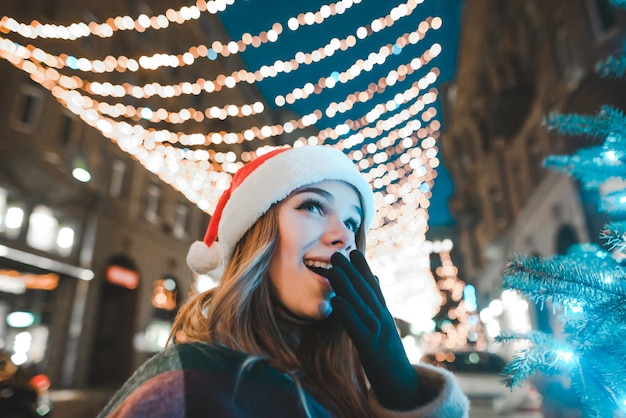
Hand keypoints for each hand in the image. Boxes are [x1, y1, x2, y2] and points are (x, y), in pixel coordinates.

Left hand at [325, 250, 422, 409]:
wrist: (402, 386)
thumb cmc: (389, 358)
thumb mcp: (384, 330)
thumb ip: (377, 307)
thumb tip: (375, 280)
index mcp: (384, 315)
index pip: (374, 288)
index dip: (363, 269)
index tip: (353, 252)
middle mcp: (383, 320)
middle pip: (366, 292)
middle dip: (352, 271)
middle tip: (337, 254)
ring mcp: (378, 333)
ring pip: (361, 304)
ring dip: (347, 285)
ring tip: (334, 269)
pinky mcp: (371, 348)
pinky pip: (357, 328)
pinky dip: (347, 313)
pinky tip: (336, 300)